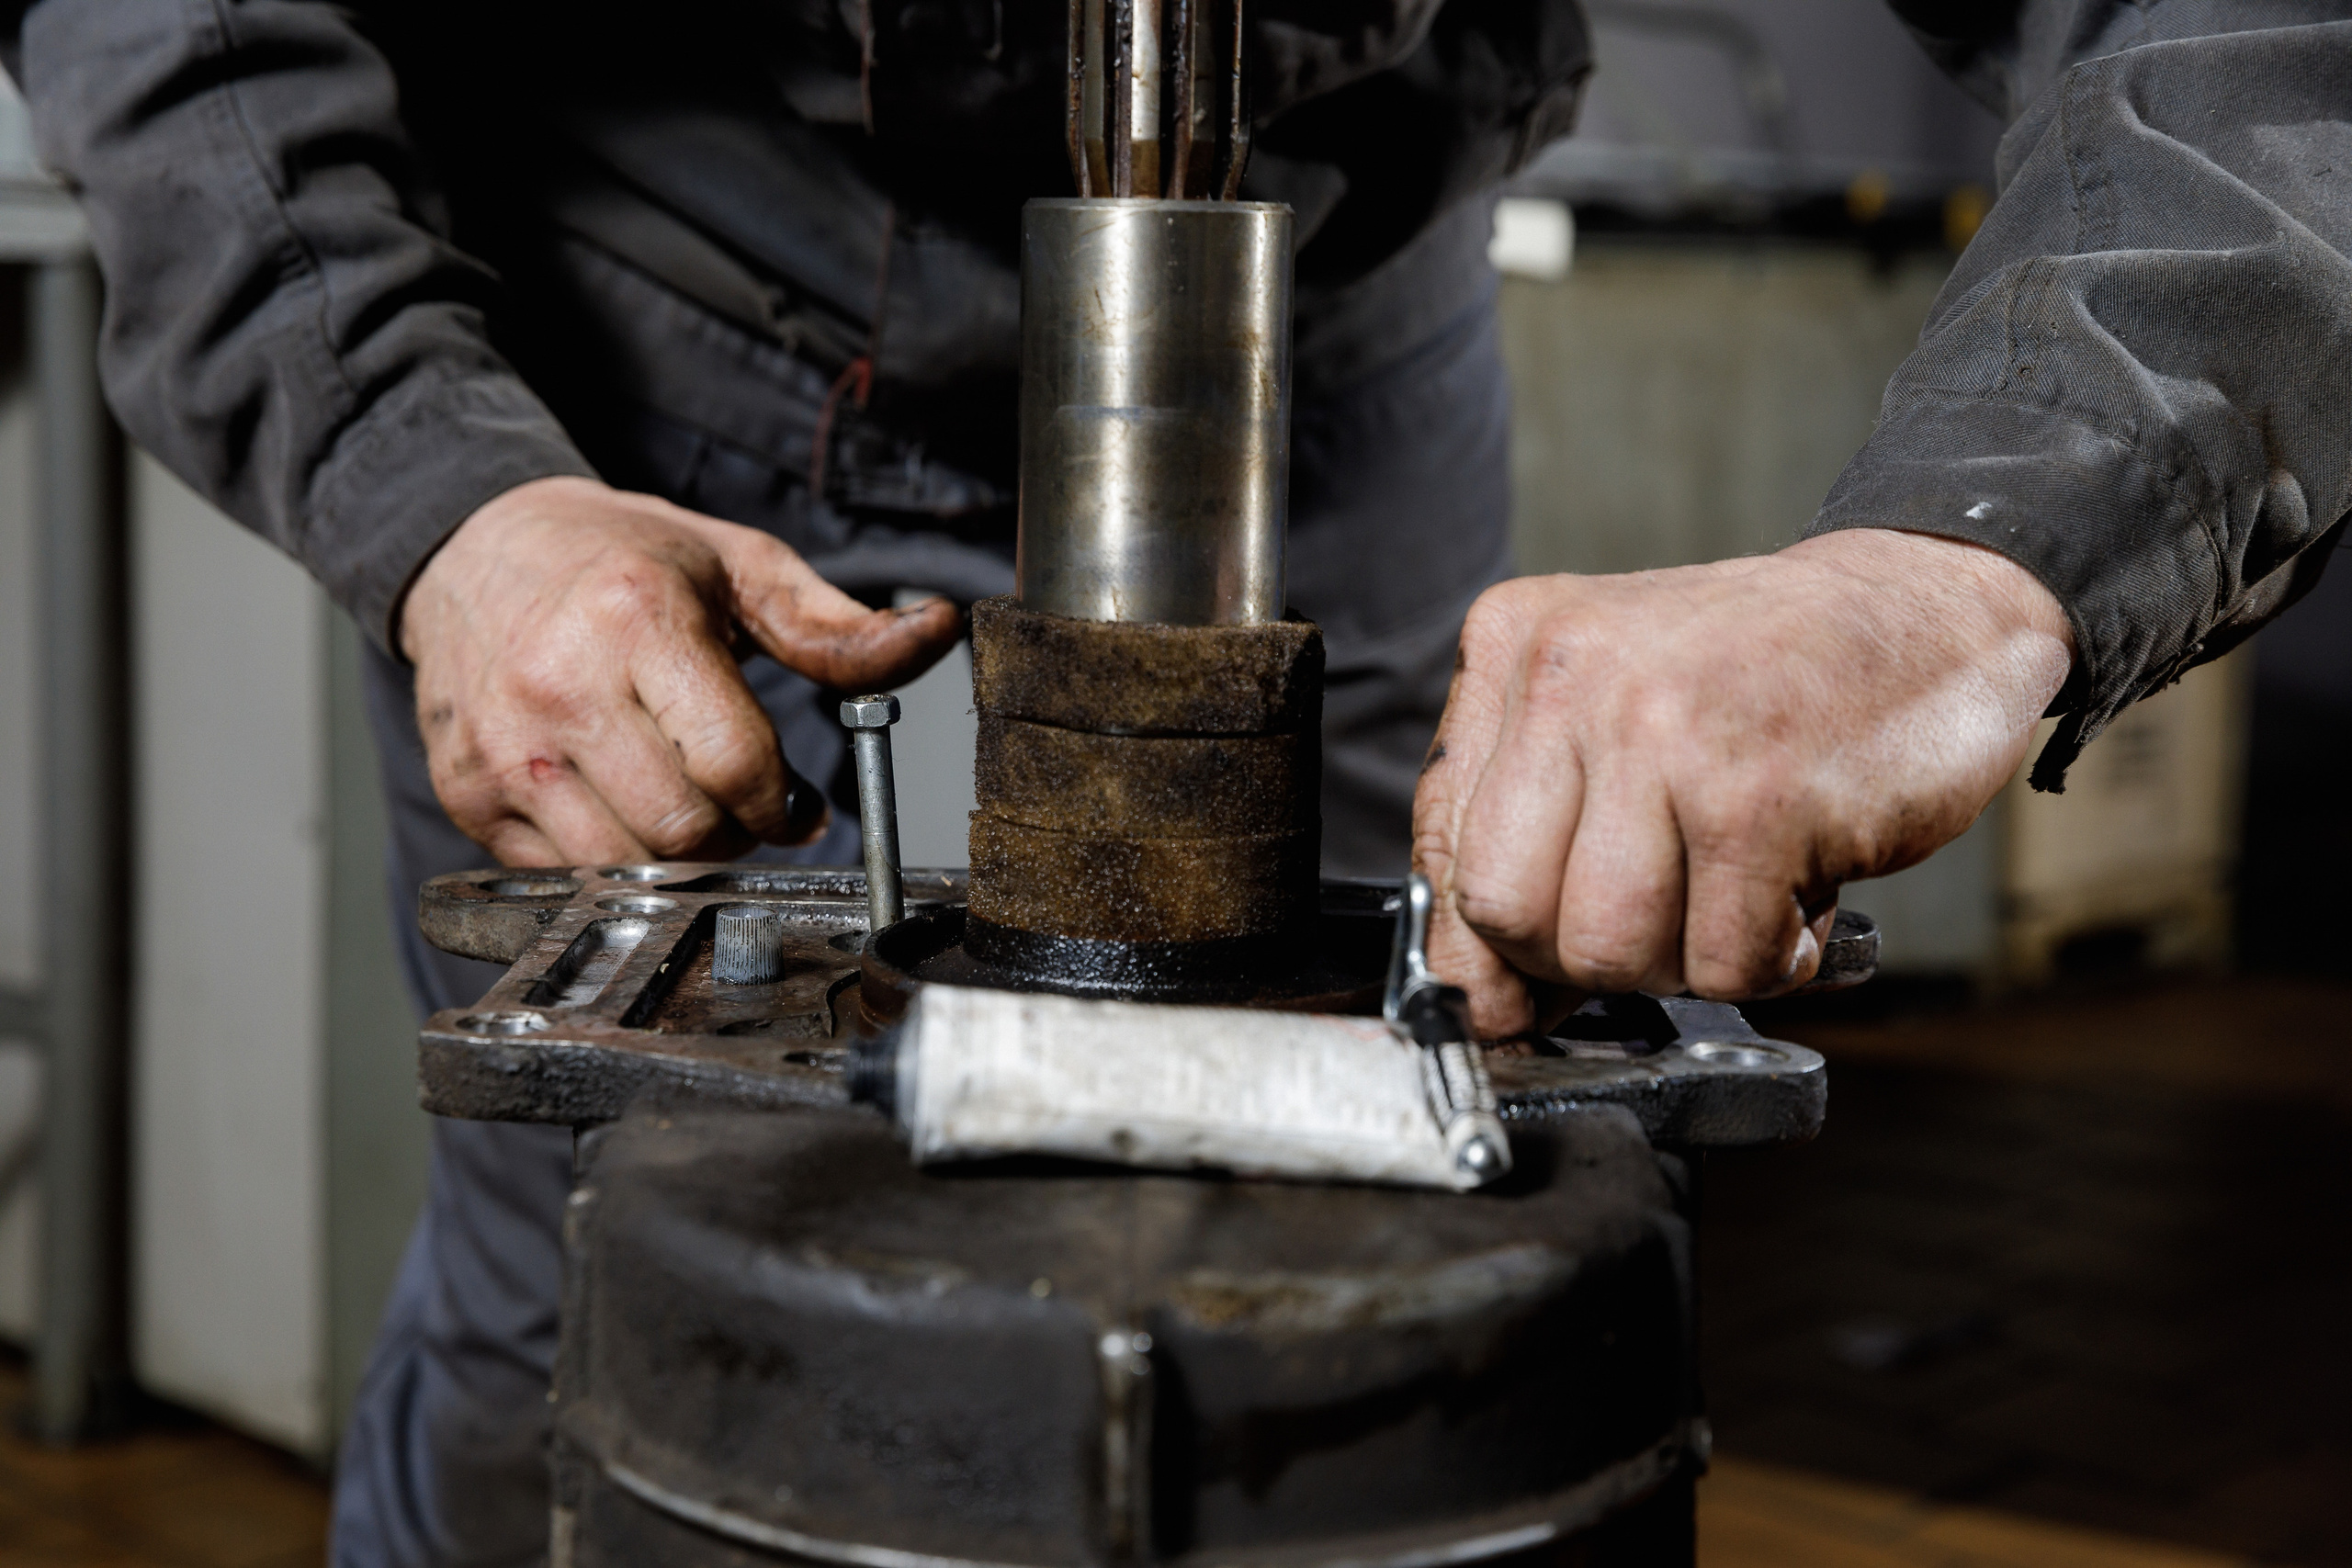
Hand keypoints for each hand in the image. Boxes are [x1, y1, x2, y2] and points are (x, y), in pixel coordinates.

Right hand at [398, 475, 960, 865]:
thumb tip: (934, 632)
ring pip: (627, 867)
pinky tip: (626, 814)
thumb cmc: (618, 560)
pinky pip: (562, 875)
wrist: (473, 549)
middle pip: (686, 830)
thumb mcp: (739, 568)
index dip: (787, 802)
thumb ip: (838, 626)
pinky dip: (612, 863)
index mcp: (635, 620)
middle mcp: (559, 687)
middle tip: (746, 807)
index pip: (736, 765)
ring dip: (679, 860)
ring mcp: (504, 750)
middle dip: (739, 835)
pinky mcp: (466, 794)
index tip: (796, 802)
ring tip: (690, 810)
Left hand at [1412, 528, 2074, 1033]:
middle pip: (1504, 911)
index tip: (1524, 985)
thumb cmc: (1765, 675)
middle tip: (1658, 922)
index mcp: (1515, 645)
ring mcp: (1663, 731)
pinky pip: (1721, 964)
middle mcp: (1571, 674)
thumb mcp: (1612, 708)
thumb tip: (1477, 999)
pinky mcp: (1759, 797)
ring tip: (1733, 899)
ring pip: (1605, 947)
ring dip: (1681, 964)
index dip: (1485, 946)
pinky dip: (1767, 963)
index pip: (1441, 849)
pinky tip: (1796, 897)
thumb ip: (1526, 826)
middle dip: (1579, 957)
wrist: (1929, 607)